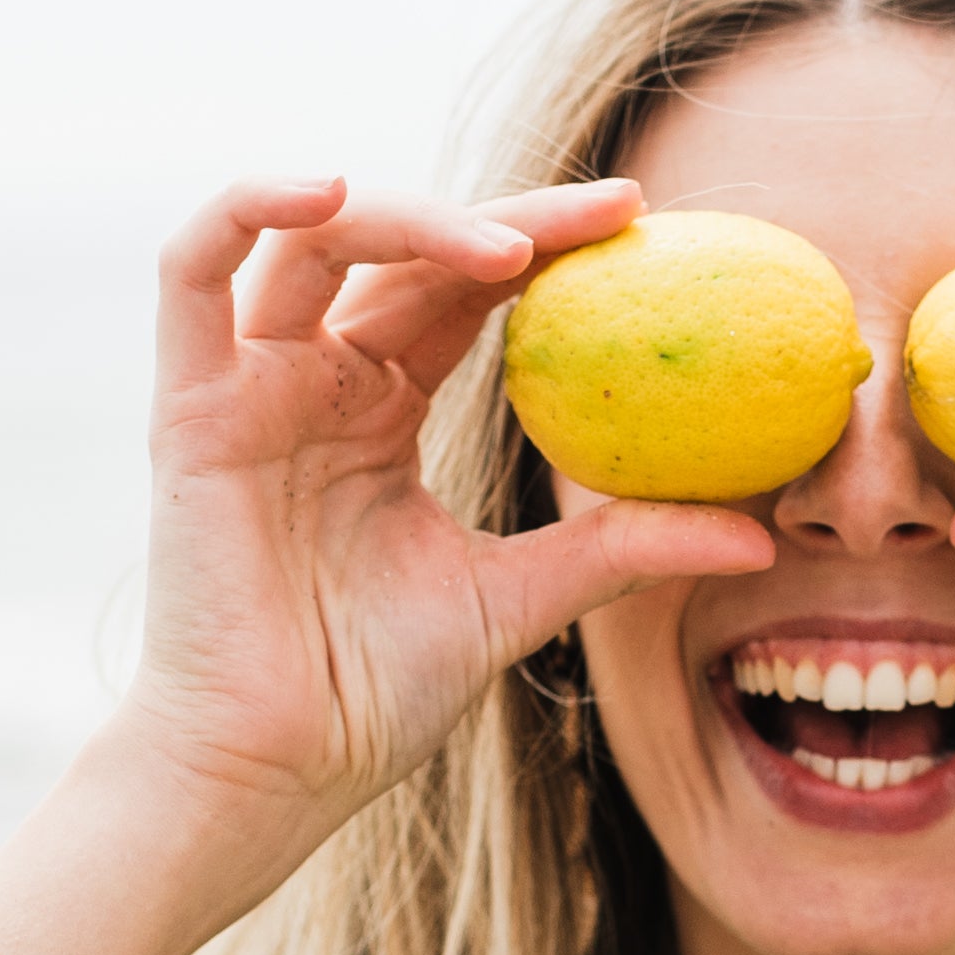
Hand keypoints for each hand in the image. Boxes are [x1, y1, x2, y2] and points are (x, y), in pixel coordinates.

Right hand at [118, 175, 772, 864]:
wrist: (275, 767)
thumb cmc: (372, 693)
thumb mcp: (523, 600)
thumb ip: (622, 549)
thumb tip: (764, 535)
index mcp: (380, 408)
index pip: (468, 291)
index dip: (550, 242)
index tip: (646, 221)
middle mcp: (316, 378)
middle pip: (408, 249)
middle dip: (514, 216)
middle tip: (615, 215)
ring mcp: (249, 383)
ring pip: (315, 239)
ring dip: (411, 213)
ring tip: (509, 244)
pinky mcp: (189, 404)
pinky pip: (191, 272)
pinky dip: (247, 205)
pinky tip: (328, 188)